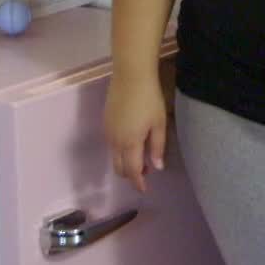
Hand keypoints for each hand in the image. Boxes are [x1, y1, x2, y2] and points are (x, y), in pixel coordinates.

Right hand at [104, 74, 167, 193]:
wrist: (130, 75)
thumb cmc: (149, 98)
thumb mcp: (159, 123)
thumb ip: (157, 147)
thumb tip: (157, 167)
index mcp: (129, 143)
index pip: (131, 171)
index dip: (138, 182)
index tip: (144, 189)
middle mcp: (114, 141)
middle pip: (118, 167)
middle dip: (130, 174)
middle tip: (146, 171)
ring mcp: (107, 131)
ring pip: (113, 156)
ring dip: (124, 162)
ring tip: (140, 155)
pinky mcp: (105, 121)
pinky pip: (111, 144)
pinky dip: (119, 150)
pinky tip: (131, 141)